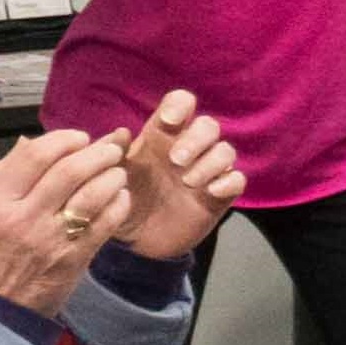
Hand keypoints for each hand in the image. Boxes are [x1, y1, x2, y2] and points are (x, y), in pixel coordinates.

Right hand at [0, 130, 134, 311]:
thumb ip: (3, 173)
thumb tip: (30, 141)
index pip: (34, 155)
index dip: (64, 139)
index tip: (80, 138)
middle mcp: (22, 216)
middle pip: (70, 170)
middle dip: (98, 153)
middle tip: (111, 149)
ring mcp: (51, 238)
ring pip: (93, 193)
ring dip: (113, 176)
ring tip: (118, 172)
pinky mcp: (75, 257)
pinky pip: (106, 222)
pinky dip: (119, 203)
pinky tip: (121, 197)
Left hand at [106, 91, 245, 260]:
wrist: (136, 240)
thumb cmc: (122, 200)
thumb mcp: (108, 177)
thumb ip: (112, 154)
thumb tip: (121, 132)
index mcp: (162, 136)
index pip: (181, 104)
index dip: (180, 105)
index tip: (169, 120)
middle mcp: (188, 150)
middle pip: (208, 125)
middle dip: (196, 139)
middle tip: (176, 161)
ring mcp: (207, 172)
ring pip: (226, 151)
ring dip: (210, 162)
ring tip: (188, 182)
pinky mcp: (220, 196)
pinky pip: (237, 180)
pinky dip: (228, 182)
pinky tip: (210, 193)